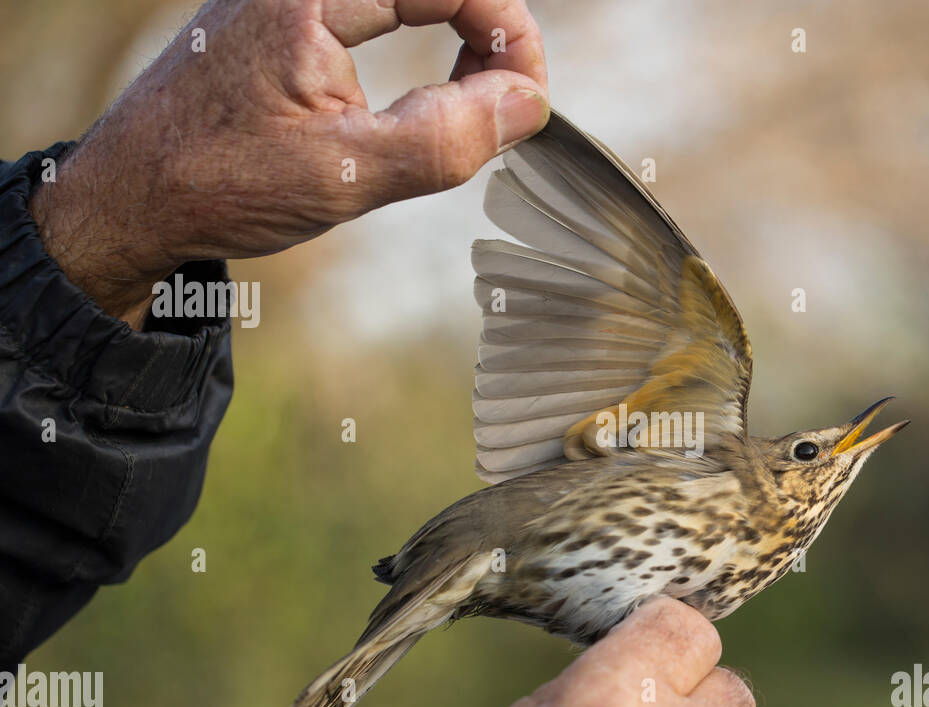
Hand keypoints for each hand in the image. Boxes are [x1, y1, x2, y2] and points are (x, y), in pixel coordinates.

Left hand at [29, 0, 548, 326]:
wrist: (131, 199)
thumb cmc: (220, 185)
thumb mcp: (348, 175)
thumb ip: (447, 138)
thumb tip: (526, 103)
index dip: (509, 32)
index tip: (530, 98)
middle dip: (489, 29)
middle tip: (512, 100)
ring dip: (459, 34)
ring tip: (480, 102)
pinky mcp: (286, 17)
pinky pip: (378, 5)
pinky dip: (423, 40)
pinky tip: (434, 92)